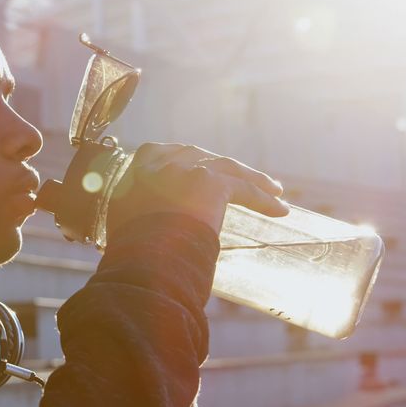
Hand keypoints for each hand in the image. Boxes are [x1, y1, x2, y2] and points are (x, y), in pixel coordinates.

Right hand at [106, 143, 289, 234]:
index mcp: (142, 163)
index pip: (171, 153)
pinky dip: (264, 200)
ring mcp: (191, 168)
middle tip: (244, 179)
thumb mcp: (125, 213)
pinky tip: (279, 210)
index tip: (203, 168)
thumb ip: (138, 202)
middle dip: (227, 169)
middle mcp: (166, 160)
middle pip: (206, 157)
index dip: (192, 162)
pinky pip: (244, 191)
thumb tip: (147, 216)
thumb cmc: (130, 243)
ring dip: (254, 180)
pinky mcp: (213, 184)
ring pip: (230, 170)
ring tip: (274, 191)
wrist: (142, 253)